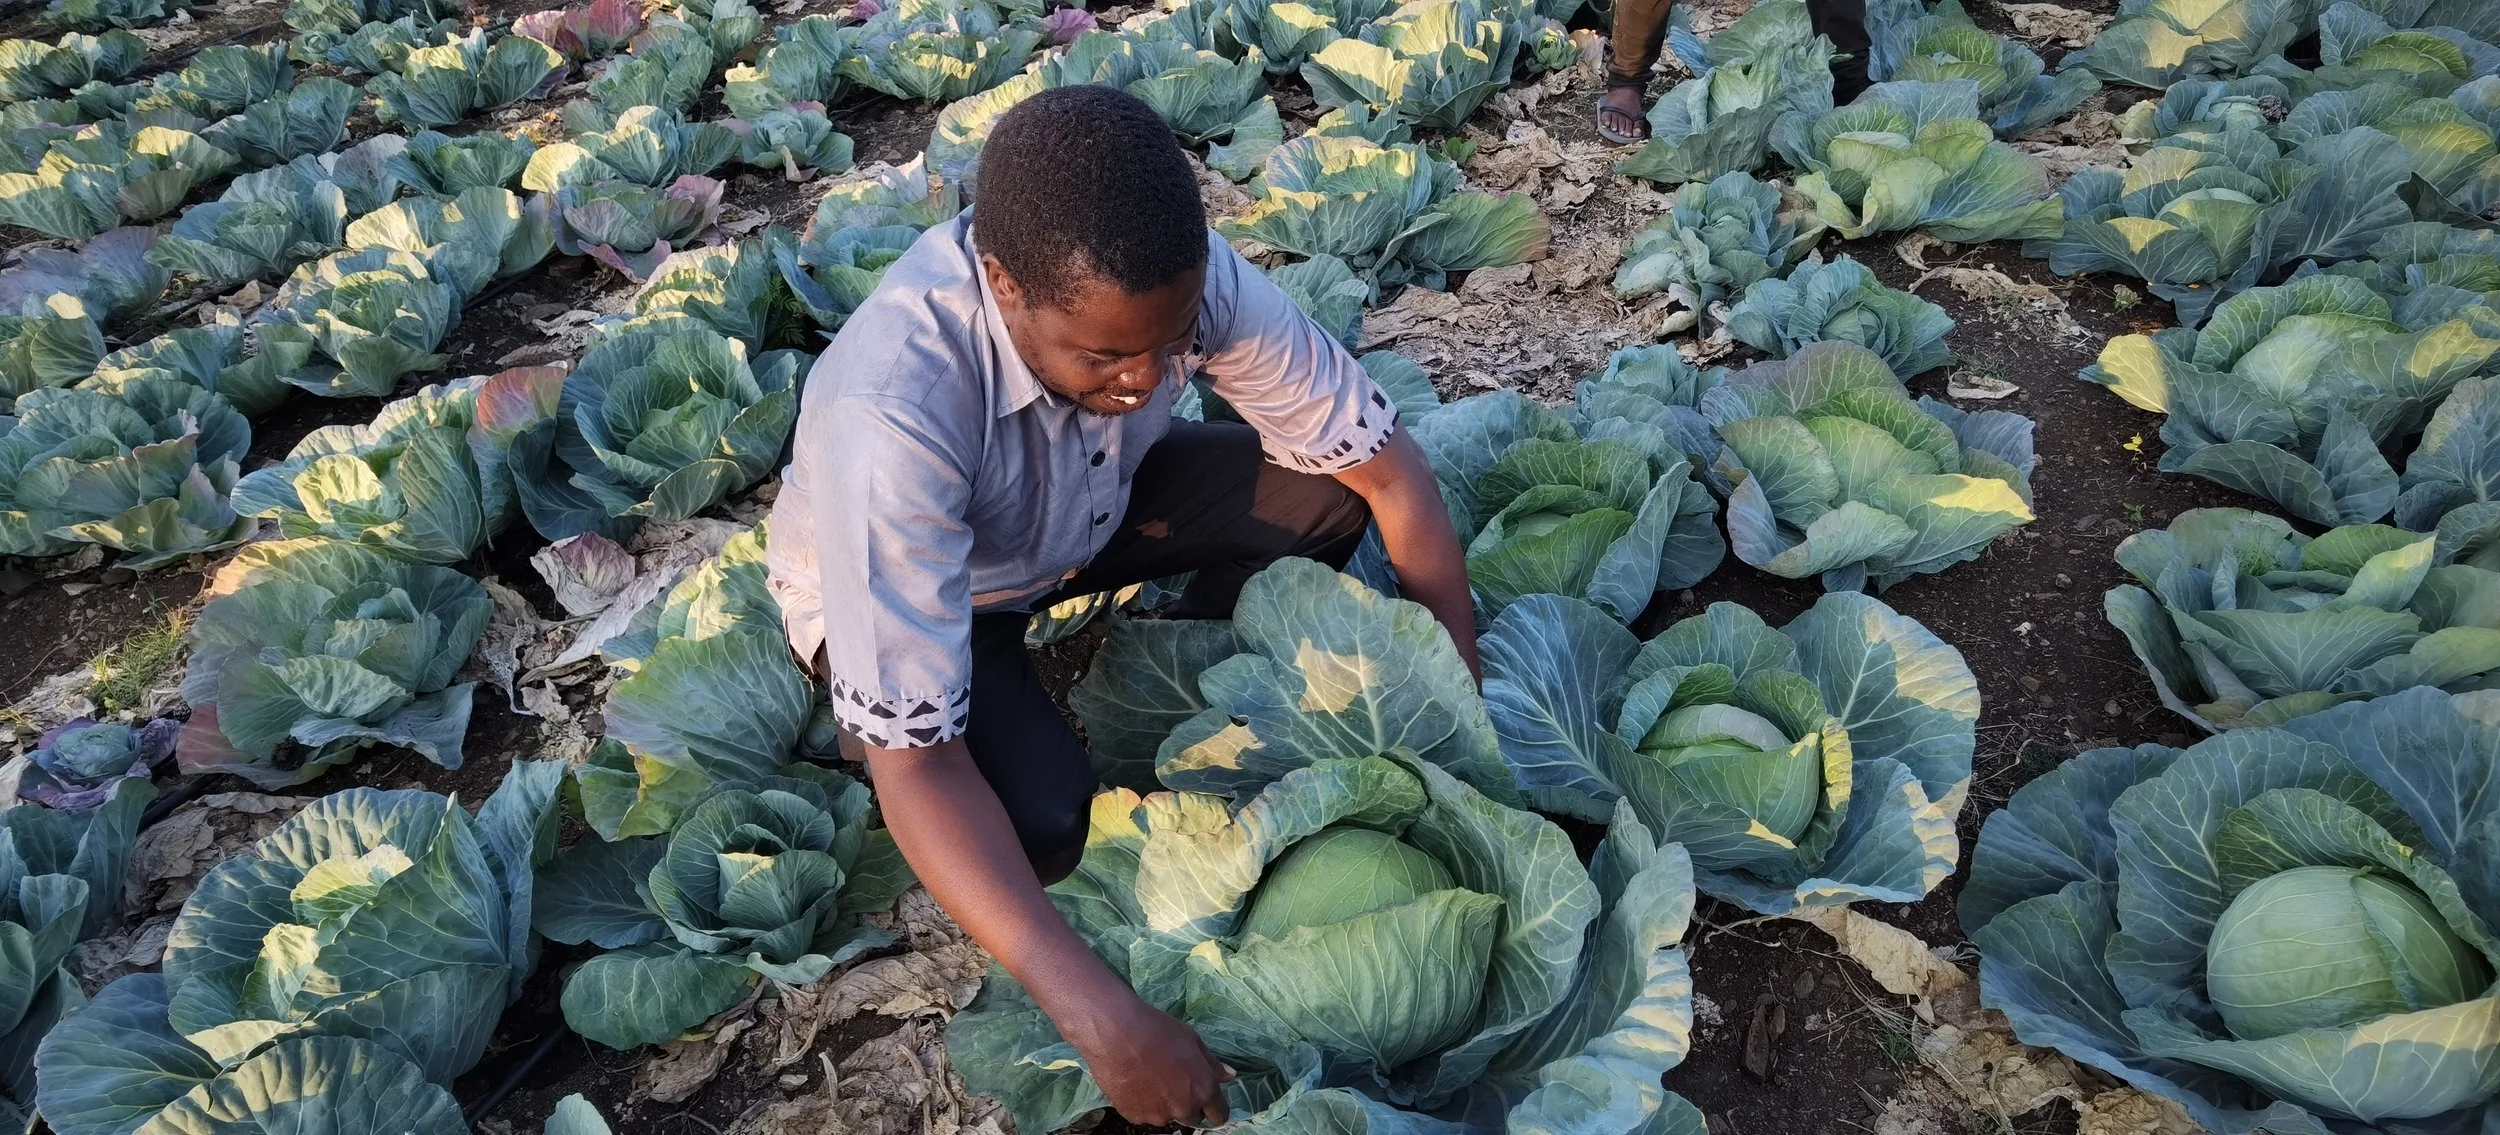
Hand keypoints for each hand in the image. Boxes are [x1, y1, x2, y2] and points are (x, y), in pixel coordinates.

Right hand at [1069, 995, 1234, 1127]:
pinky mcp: (1134, 1116)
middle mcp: (1183, 1109)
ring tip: (1149, 1078)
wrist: (1116, 1035)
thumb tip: (1230, 1076)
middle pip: (1192, 1118)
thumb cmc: (1158, 1031)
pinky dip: (1143, 1103)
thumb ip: (1211, 1063)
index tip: (1208, 1100)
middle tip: (1174, 1082)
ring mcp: (1157, 1116)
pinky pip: (1144, 1114)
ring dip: (1164, 1104)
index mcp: (1203, 1090)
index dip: (1215, 1108)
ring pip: (1167, 1116)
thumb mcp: (1192, 1040)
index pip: (1219, 1115)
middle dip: (1188, 1104)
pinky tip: (1135, 1082)